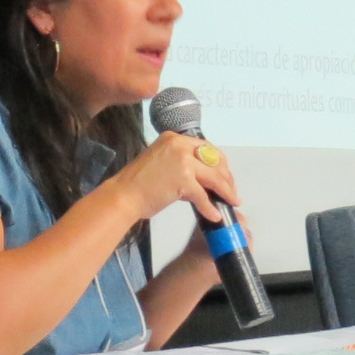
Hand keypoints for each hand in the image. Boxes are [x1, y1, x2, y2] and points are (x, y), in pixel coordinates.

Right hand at [113, 131, 241, 221]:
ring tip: (232, 202)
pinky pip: (203, 196)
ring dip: (225, 191)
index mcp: (174, 138)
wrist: (123, 196)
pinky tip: (214, 216)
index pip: (206, 147)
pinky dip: (209, 207)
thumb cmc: (138, 184)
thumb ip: (181, 162)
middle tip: (231, 191)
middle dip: (227, 177)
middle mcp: (179, 145)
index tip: (224, 176)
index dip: (219, 163)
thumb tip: (202, 176)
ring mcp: (182, 161)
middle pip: (214, 160)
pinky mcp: (182, 180)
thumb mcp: (161, 161)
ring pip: (214, 177)